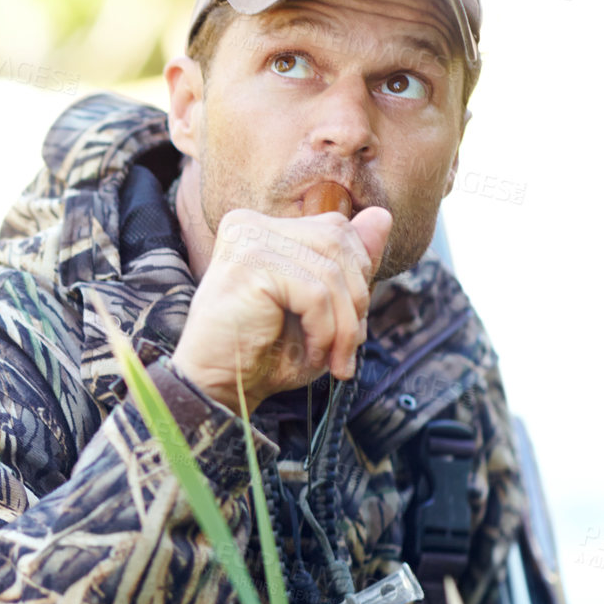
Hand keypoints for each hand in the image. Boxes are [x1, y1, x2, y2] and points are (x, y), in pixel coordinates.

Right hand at [173, 206, 392, 412]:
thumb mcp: (321, 306)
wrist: (219, 388)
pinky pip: (315, 294)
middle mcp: (250, 225)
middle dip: (355, 302)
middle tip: (346, 348)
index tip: (351, 326)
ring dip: (344, 325)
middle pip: (338, 244)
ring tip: (333, 358)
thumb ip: (349, 262)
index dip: (356, 278)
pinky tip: (314, 354)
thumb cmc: (265, 352)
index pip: (336, 229)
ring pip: (331, 272)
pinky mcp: (249, 266)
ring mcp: (247, 241)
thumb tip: (383, 216)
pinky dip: (325, 331)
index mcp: (261, 227)